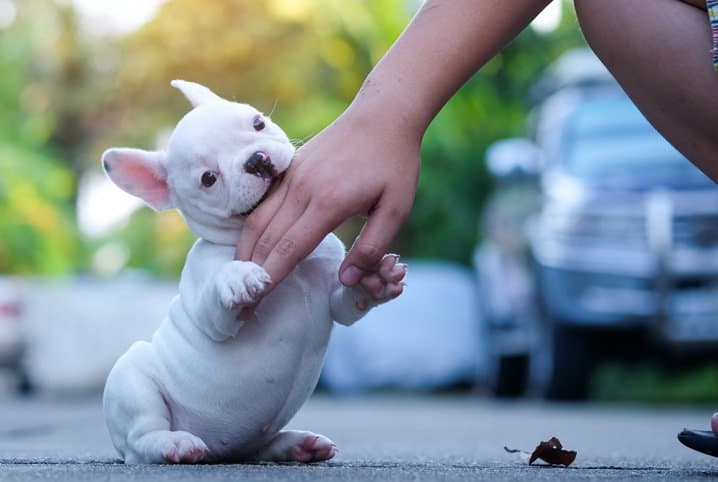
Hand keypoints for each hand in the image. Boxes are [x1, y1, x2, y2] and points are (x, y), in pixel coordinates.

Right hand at [234, 102, 419, 292]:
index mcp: (329, 203)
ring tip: (238, 276)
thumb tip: (346, 280)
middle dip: (252, 271)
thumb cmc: (394, 163)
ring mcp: (293, 176)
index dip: (271, 277)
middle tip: (240, 300)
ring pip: (258, 219)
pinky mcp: (290, 167)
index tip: (255, 301)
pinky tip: (249, 243)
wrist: (382, 115)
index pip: (290, 249)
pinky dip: (252, 227)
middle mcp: (302, 189)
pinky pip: (264, 203)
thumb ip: (372, 247)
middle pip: (267, 238)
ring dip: (246, 250)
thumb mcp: (397, 208)